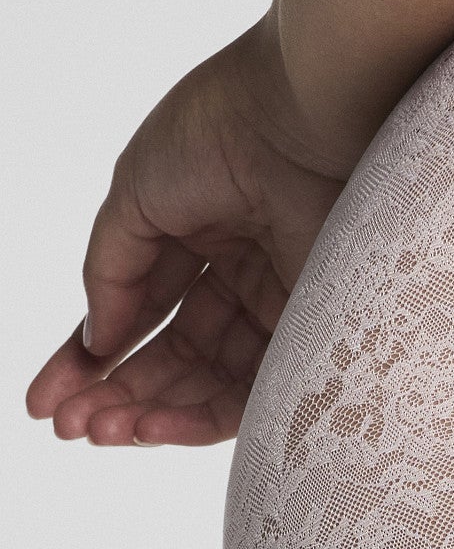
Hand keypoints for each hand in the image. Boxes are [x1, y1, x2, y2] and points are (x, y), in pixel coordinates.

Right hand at [25, 16, 347, 445]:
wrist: (301, 116)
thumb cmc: (219, 131)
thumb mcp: (136, 197)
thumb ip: (111, 271)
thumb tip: (97, 340)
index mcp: (196, 234)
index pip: (137, 311)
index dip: (89, 357)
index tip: (48, 399)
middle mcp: (239, 274)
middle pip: (171, 356)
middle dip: (114, 394)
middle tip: (70, 426)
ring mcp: (277, 304)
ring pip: (207, 382)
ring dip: (148, 412)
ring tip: (100, 432)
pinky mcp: (311, 329)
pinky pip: (253, 390)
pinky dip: (199, 415)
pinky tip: (151, 425)